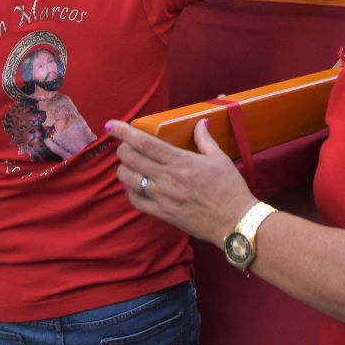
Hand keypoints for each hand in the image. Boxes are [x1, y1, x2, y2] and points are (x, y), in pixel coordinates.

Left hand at [107, 118, 256, 246]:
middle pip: (130, 159)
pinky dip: (130, 191)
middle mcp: (167, 178)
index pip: (143, 143)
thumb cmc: (229, 188)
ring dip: (124, 169)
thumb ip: (204, 139)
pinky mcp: (162, 214)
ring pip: (127, 180)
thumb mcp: (219, 158)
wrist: (234, 222)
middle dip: (122, 149)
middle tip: (125, 145)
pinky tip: (136, 186)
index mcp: (180, 161)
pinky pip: (135, 201)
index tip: (111, 125)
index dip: (123, 132)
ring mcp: (162, 198)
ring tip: (129, 164)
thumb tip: (200, 123)